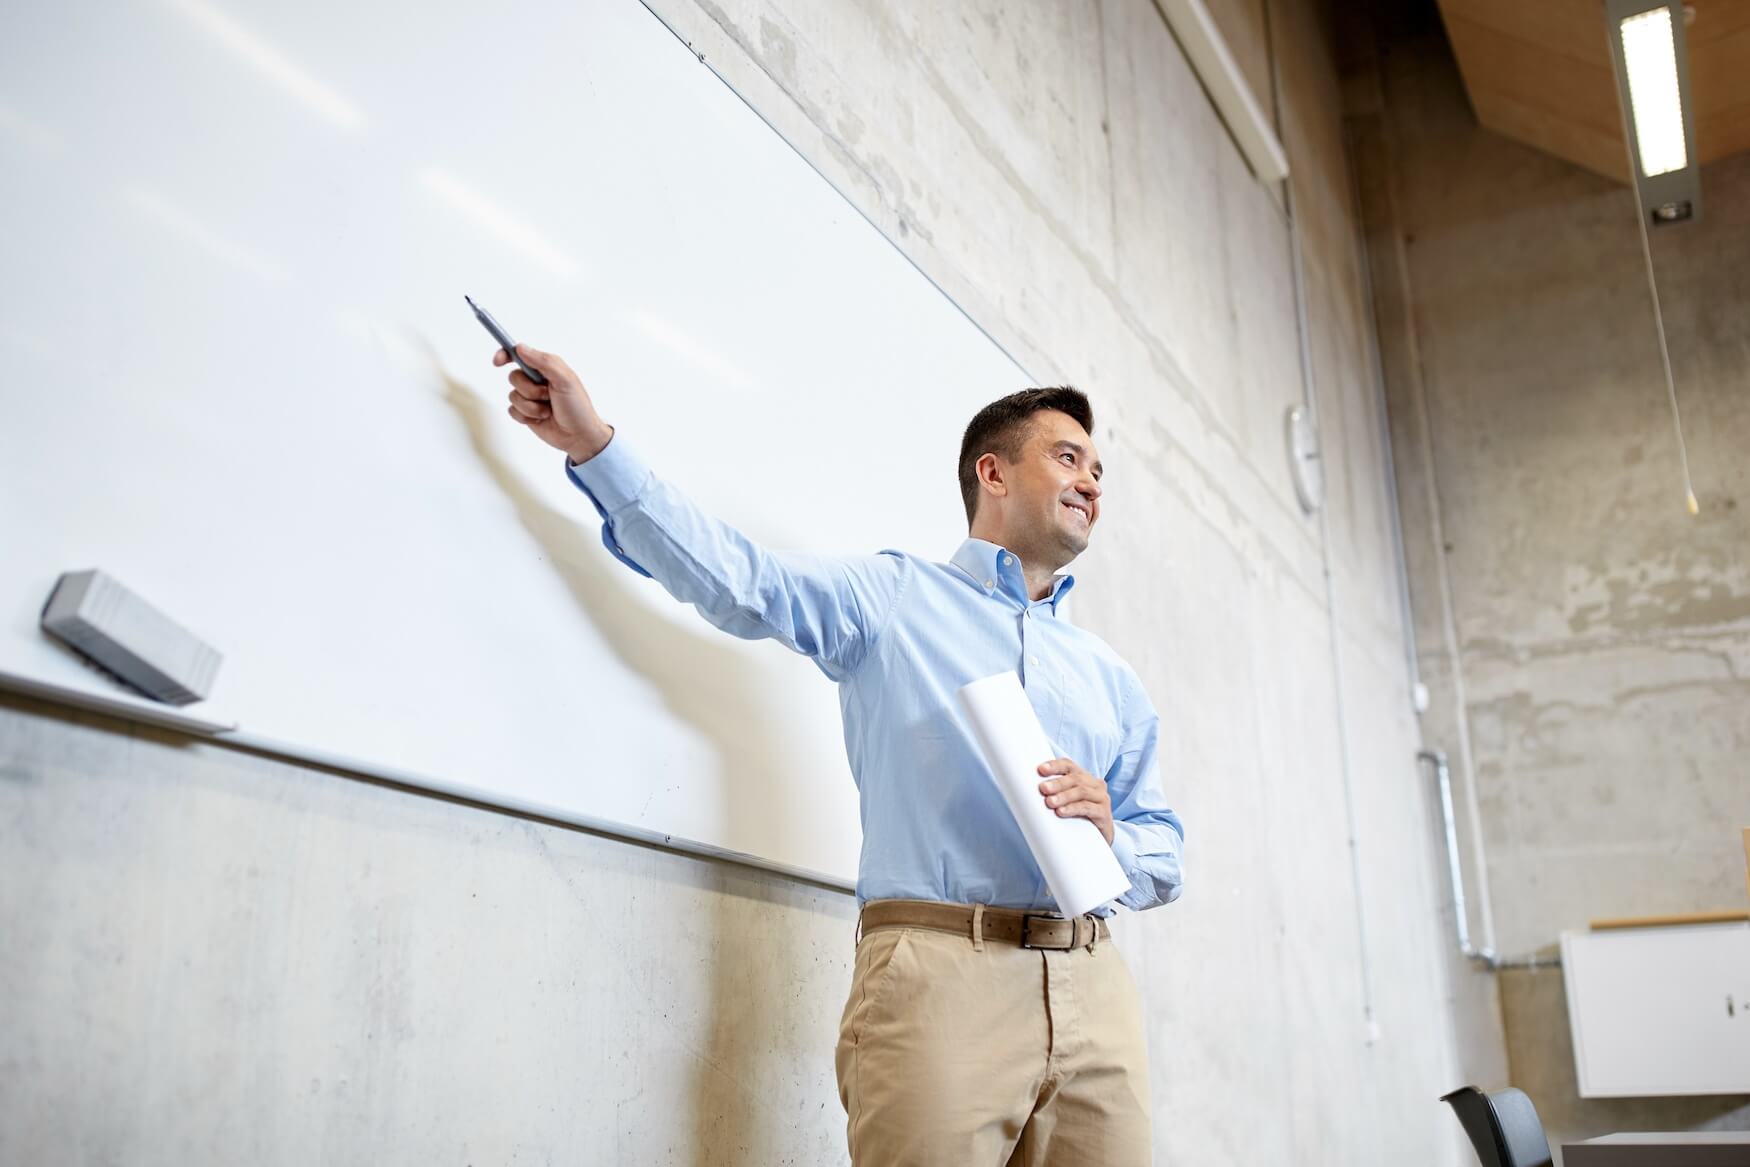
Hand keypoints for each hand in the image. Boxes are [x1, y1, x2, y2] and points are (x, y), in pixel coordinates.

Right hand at [496, 344, 613, 462]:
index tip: (498, 361)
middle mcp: (536, 381)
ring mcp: (530, 397)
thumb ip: (544, 362)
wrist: (579, 437)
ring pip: (512, 396)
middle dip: (529, 389)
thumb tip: (520, 348)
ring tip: (548, 410)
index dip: (506, 355)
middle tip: (547, 395)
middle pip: (514, 377)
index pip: (520, 355)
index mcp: (546, 368)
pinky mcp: (526, 413)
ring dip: (530, 406)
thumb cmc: (578, 408)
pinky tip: (540, 419)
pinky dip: (526, 416)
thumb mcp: (565, 380)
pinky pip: (512, 410)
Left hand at [1038, 758, 1113, 845]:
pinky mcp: (1104, 813)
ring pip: (1081, 792)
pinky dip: (1073, 809)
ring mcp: (1101, 798)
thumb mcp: (1066, 802)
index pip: (1068, 765)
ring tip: (1050, 802)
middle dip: (1057, 783)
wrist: (1099, 838)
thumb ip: (1053, 794)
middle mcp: (1095, 784)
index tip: (1040, 769)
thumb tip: (1024, 792)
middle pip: (1075, 778)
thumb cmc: (1078, 816)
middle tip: (1043, 789)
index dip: (1055, 766)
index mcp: (1083, 777)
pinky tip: (1061, 812)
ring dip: (1064, 796)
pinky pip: (1088, 808)